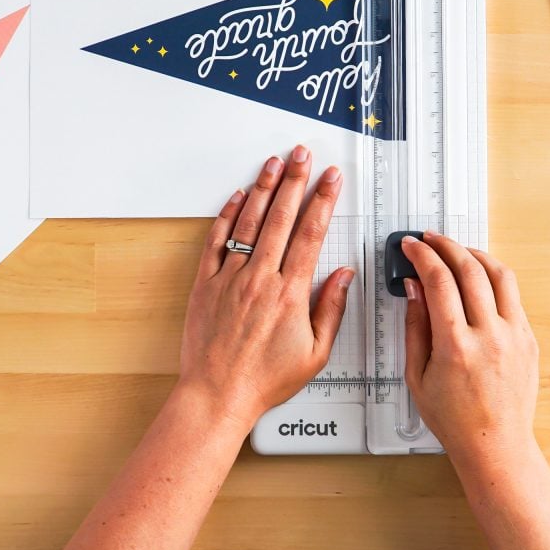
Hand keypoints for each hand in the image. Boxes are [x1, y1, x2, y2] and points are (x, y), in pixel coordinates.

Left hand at [177, 145, 350, 430]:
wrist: (217, 395)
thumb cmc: (264, 380)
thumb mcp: (315, 353)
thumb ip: (331, 309)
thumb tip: (343, 275)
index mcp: (290, 293)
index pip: (312, 233)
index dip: (324, 200)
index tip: (331, 179)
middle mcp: (260, 278)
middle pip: (282, 217)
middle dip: (296, 180)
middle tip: (303, 155)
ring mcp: (231, 278)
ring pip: (249, 221)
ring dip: (264, 189)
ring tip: (273, 163)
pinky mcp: (206, 284)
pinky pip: (217, 241)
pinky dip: (227, 215)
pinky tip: (238, 197)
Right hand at [401, 231, 539, 466]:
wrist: (495, 445)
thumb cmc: (453, 419)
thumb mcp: (417, 375)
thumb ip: (415, 326)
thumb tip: (414, 287)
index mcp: (456, 346)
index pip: (439, 281)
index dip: (422, 255)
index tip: (411, 246)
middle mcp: (489, 336)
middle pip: (469, 269)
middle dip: (445, 245)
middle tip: (430, 239)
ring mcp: (514, 335)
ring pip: (499, 274)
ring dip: (475, 254)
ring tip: (457, 250)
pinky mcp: (529, 339)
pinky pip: (512, 295)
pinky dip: (493, 277)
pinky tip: (478, 277)